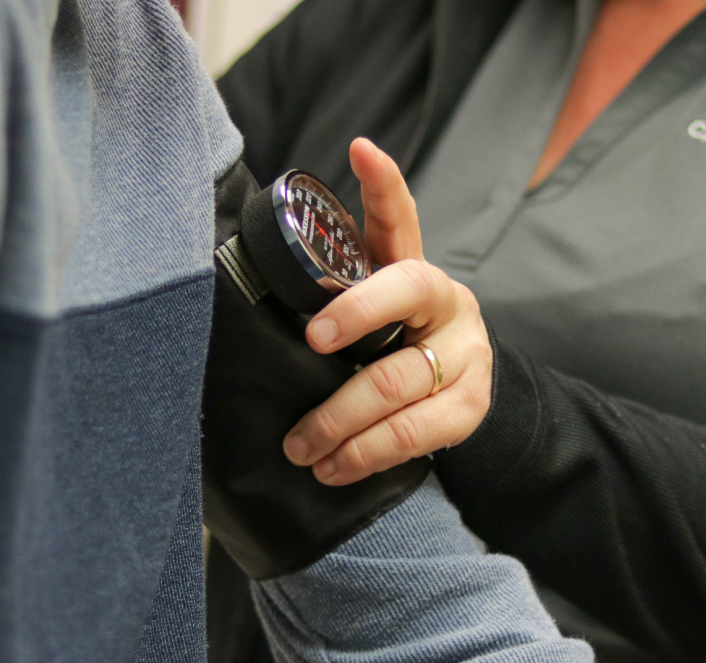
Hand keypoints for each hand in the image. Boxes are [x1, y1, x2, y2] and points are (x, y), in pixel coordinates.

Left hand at [281, 138, 492, 485]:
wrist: (462, 390)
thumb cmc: (388, 345)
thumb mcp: (364, 309)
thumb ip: (326, 291)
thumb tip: (235, 284)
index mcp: (411, 267)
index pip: (400, 216)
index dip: (383, 182)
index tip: (361, 151)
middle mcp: (445, 300)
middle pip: (402, 297)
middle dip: (352, 319)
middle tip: (309, 342)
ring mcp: (466, 353)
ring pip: (400, 381)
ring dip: (341, 419)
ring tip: (300, 446)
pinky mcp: (470, 405)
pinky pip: (417, 433)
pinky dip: (368, 454)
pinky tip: (335, 467)